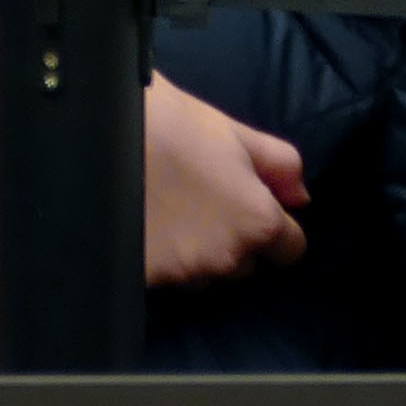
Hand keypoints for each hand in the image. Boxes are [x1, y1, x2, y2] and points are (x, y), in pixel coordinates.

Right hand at [140, 79, 309, 284]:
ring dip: (201, 253)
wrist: (104, 135)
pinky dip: (167, 258)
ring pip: (208, 274)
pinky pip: (172, 278)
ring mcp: (186, 273)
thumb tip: (301, 199)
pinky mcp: (150, 280)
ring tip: (176, 212)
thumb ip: (280, 166)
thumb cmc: (175, 125)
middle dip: (236, 239)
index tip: (254, 209)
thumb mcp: (236, 134)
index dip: (278, 229)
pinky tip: (152, 226)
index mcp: (257, 221)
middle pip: (247, 263)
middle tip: (207, 202)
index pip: (290, 250)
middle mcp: (227, 257)